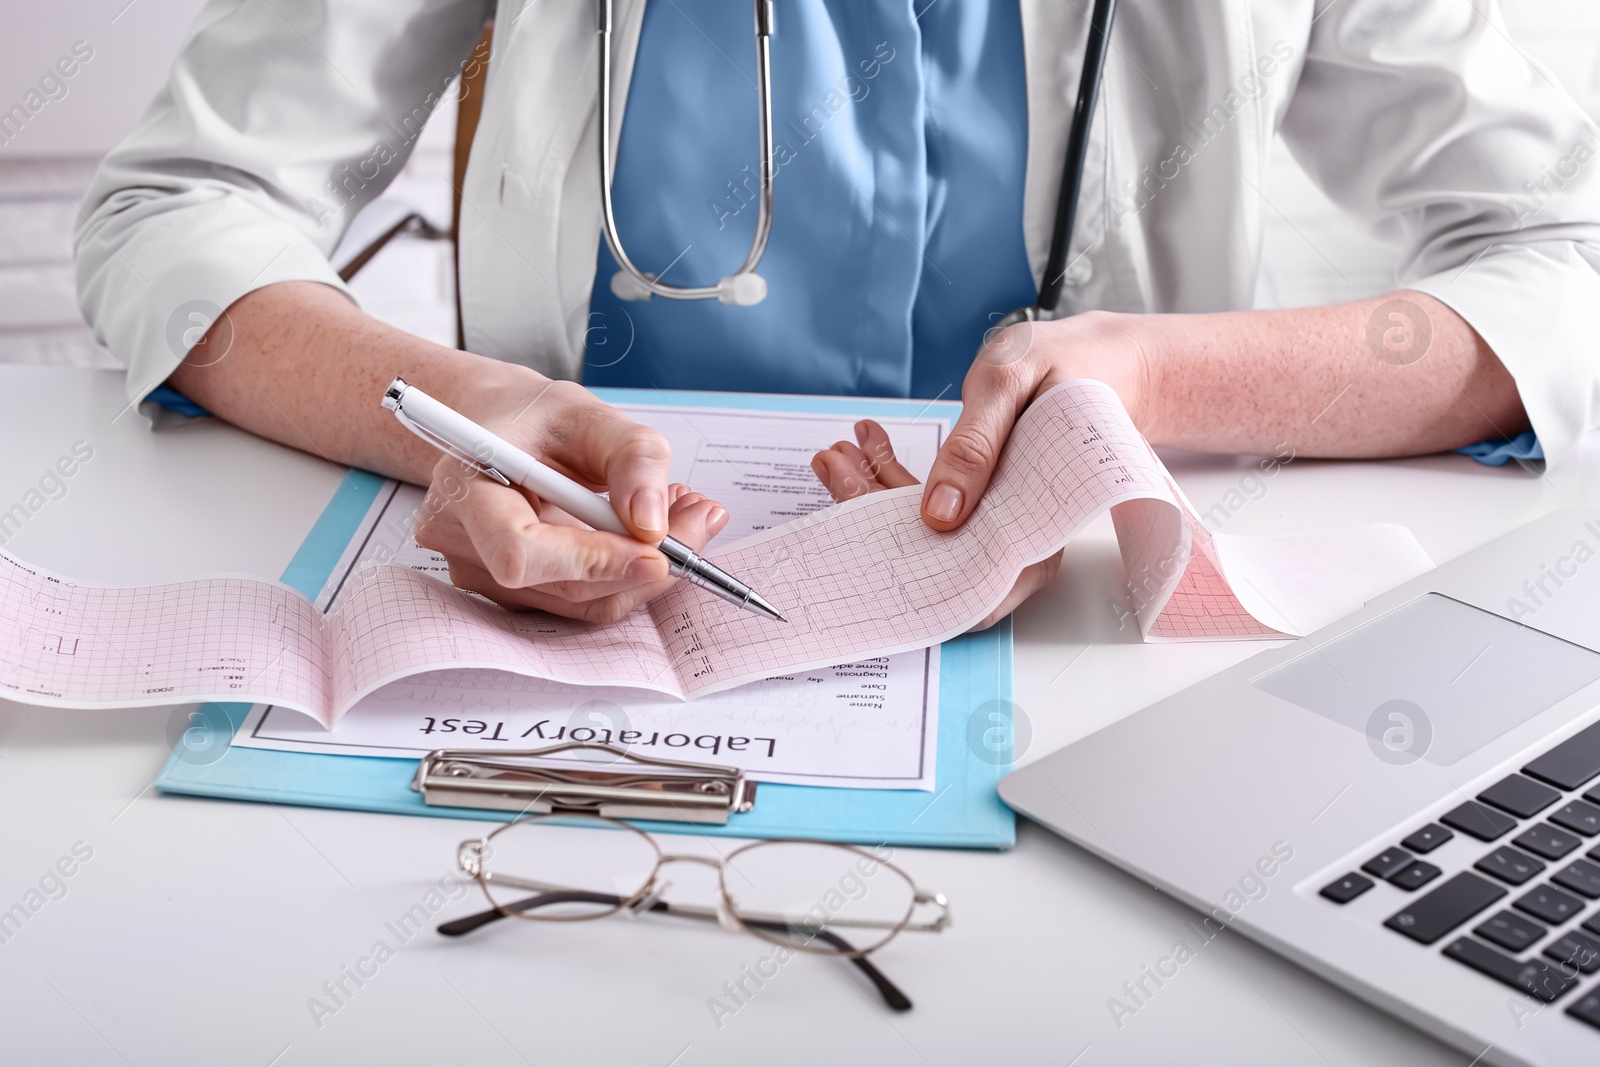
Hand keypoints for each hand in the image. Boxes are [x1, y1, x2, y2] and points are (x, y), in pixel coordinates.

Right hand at [413, 378, 727, 622]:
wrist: (502, 430)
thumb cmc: (534, 419)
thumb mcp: (589, 414)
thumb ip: (631, 458)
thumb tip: (652, 523)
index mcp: (467, 488)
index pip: (520, 550)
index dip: (591, 560)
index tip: (654, 549)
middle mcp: (466, 542)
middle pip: (561, 585)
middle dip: (642, 563)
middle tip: (699, 520)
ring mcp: (486, 576)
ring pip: (581, 602)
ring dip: (645, 571)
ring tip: (685, 517)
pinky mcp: (517, 594)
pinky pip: (582, 600)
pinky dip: (628, 574)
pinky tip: (653, 535)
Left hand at [811, 312, 1150, 627]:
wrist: (1100, 364)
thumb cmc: (1067, 368)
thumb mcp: (1013, 387)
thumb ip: (976, 447)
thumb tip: (937, 517)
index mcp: (1040, 531)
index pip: (960, 582)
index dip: (899, 558)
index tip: (852, 507)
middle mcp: (1019, 545)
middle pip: (931, 558)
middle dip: (869, 512)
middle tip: (833, 462)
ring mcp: (999, 529)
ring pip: (923, 533)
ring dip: (873, 491)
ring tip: (840, 450)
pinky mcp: (984, 510)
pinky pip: (932, 509)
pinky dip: (895, 477)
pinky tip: (870, 443)